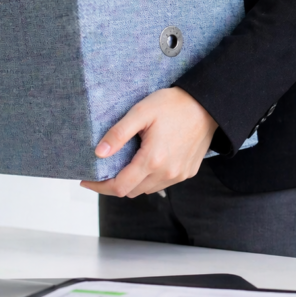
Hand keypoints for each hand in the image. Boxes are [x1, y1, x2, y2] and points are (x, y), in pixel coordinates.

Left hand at [80, 88, 217, 197]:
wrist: (208, 105)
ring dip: (134, 181)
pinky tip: (149, 161)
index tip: (87, 180)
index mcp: (153, 160)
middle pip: (131, 191)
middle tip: (105, 169)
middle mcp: (167, 173)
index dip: (99, 187)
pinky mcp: (188, 172)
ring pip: (147, 189)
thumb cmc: (174, 105)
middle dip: (115, 183)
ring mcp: (179, 175)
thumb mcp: (141, 112)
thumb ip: (118, 133)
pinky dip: (151, 177)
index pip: (119, 187)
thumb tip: (99, 153)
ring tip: (127, 163)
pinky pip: (163, 183)